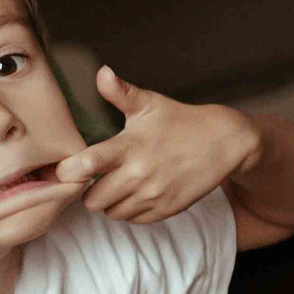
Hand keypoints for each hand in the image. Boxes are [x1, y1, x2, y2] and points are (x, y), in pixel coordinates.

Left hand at [57, 66, 261, 224]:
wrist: (225, 142)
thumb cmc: (179, 121)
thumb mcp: (149, 104)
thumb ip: (120, 92)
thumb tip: (101, 73)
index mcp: (128, 147)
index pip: (84, 166)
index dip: (68, 170)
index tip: (70, 165)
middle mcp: (138, 175)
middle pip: (91, 201)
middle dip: (89, 190)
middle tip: (99, 176)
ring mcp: (153, 196)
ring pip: (110, 213)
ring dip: (110, 201)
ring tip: (120, 182)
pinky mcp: (166, 210)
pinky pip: (132, 220)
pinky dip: (130, 209)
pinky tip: (138, 191)